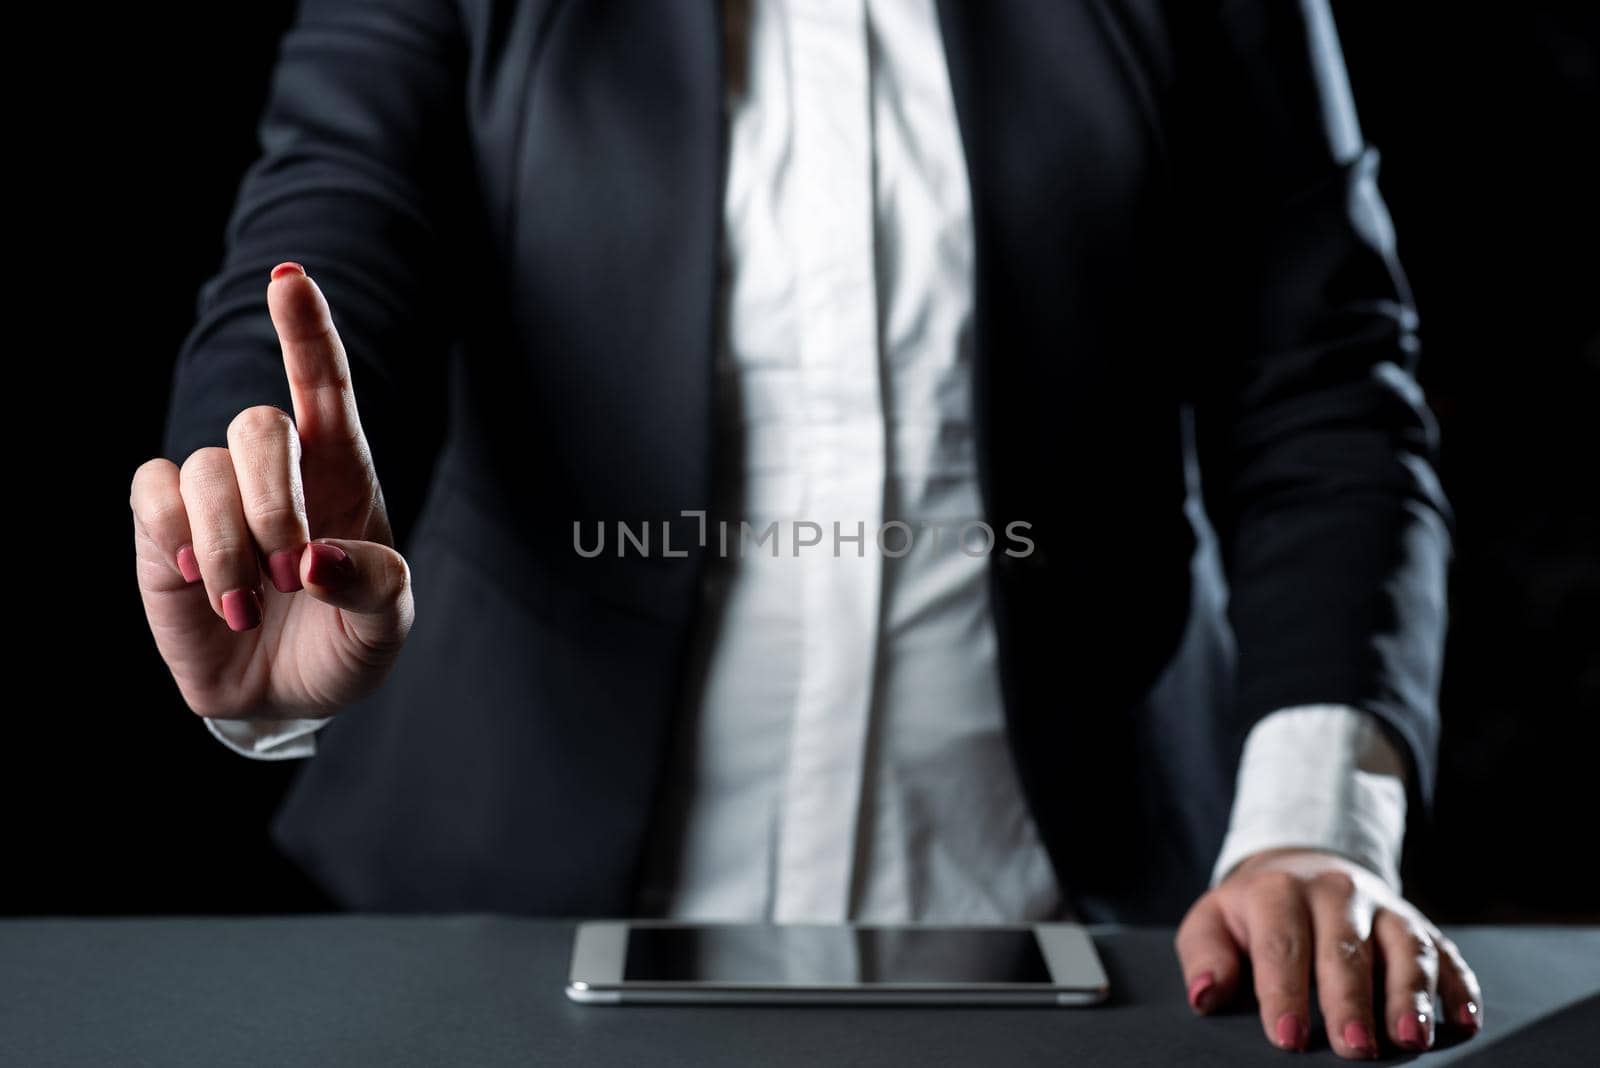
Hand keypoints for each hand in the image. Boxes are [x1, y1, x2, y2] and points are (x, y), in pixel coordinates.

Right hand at [130, 263, 412, 721]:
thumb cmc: (344, 642)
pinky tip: (201, 581)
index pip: (326, 386)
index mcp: (344, 473)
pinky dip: (178, 534)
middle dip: (275, 500)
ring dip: (229, 544)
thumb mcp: (386, 626)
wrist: (284, 697)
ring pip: (205, 467)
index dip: (307, 331)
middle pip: (259, 426)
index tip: (288, 280)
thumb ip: (374, 586)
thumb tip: (317, 561)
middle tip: (294, 573)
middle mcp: (277, 470)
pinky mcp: (161, 525)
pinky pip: (153, 491)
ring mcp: (215, 493)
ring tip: (251, 606)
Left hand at [1176, 849, 1482, 1057]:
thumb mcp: (1214, 923)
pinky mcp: (1422, 926)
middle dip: (1350, 1000)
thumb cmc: (1254, 914)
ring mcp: (1385, 908)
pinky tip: (1462, 1021)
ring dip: (1410, 994)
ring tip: (1411, 1038)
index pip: (1281, 945)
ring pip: (1404, 947)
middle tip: (1353, 1047)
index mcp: (1279, 892)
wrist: (1302, 868)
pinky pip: (1446, 954)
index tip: (1287, 1037)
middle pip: (1346, 948)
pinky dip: (1457, 987)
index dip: (1284, 992)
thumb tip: (1204, 994)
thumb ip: (1205, 956)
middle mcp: (1337, 893)